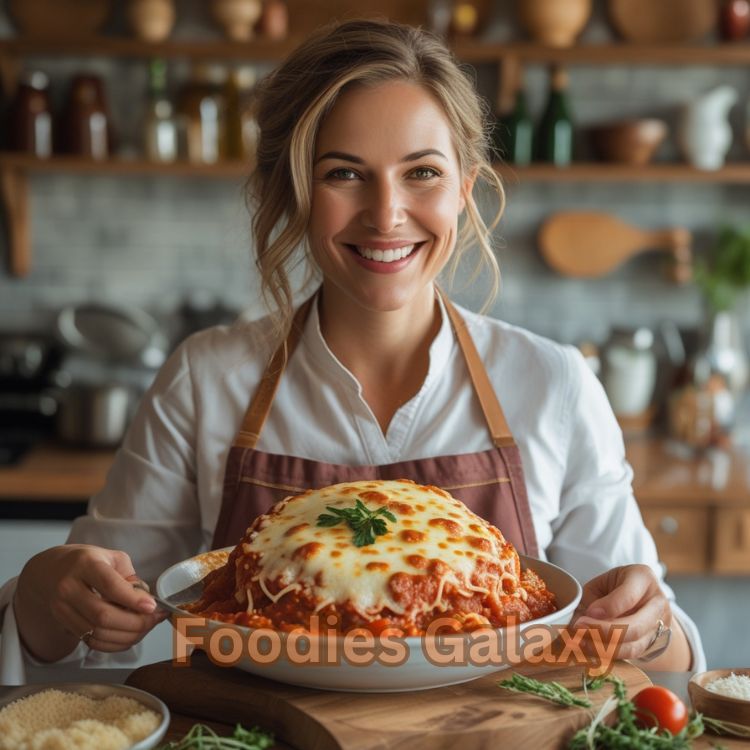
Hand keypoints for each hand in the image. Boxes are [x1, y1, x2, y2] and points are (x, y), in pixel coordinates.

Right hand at [15, 544, 167, 661]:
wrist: (52, 571)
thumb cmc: (89, 562)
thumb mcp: (112, 557)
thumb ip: (130, 578)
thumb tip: (146, 602)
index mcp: (85, 564)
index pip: (110, 585)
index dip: (133, 599)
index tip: (152, 606)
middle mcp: (69, 588)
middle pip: (103, 616)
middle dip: (135, 623)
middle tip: (154, 619)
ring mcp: (63, 609)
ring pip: (98, 633)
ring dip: (128, 636)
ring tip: (146, 627)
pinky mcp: (64, 625)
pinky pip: (93, 642)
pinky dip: (115, 643)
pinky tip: (130, 635)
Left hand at [570, 564, 670, 661]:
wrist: (640, 599)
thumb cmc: (616, 587)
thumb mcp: (604, 583)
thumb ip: (593, 599)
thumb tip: (575, 621)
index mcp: (643, 578)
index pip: (629, 596)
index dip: (608, 607)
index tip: (589, 612)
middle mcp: (656, 603)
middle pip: (635, 626)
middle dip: (604, 631)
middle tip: (579, 628)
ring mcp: (658, 627)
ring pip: (634, 646)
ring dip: (604, 648)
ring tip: (581, 642)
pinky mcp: (651, 645)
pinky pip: (629, 656)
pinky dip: (608, 655)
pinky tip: (590, 651)